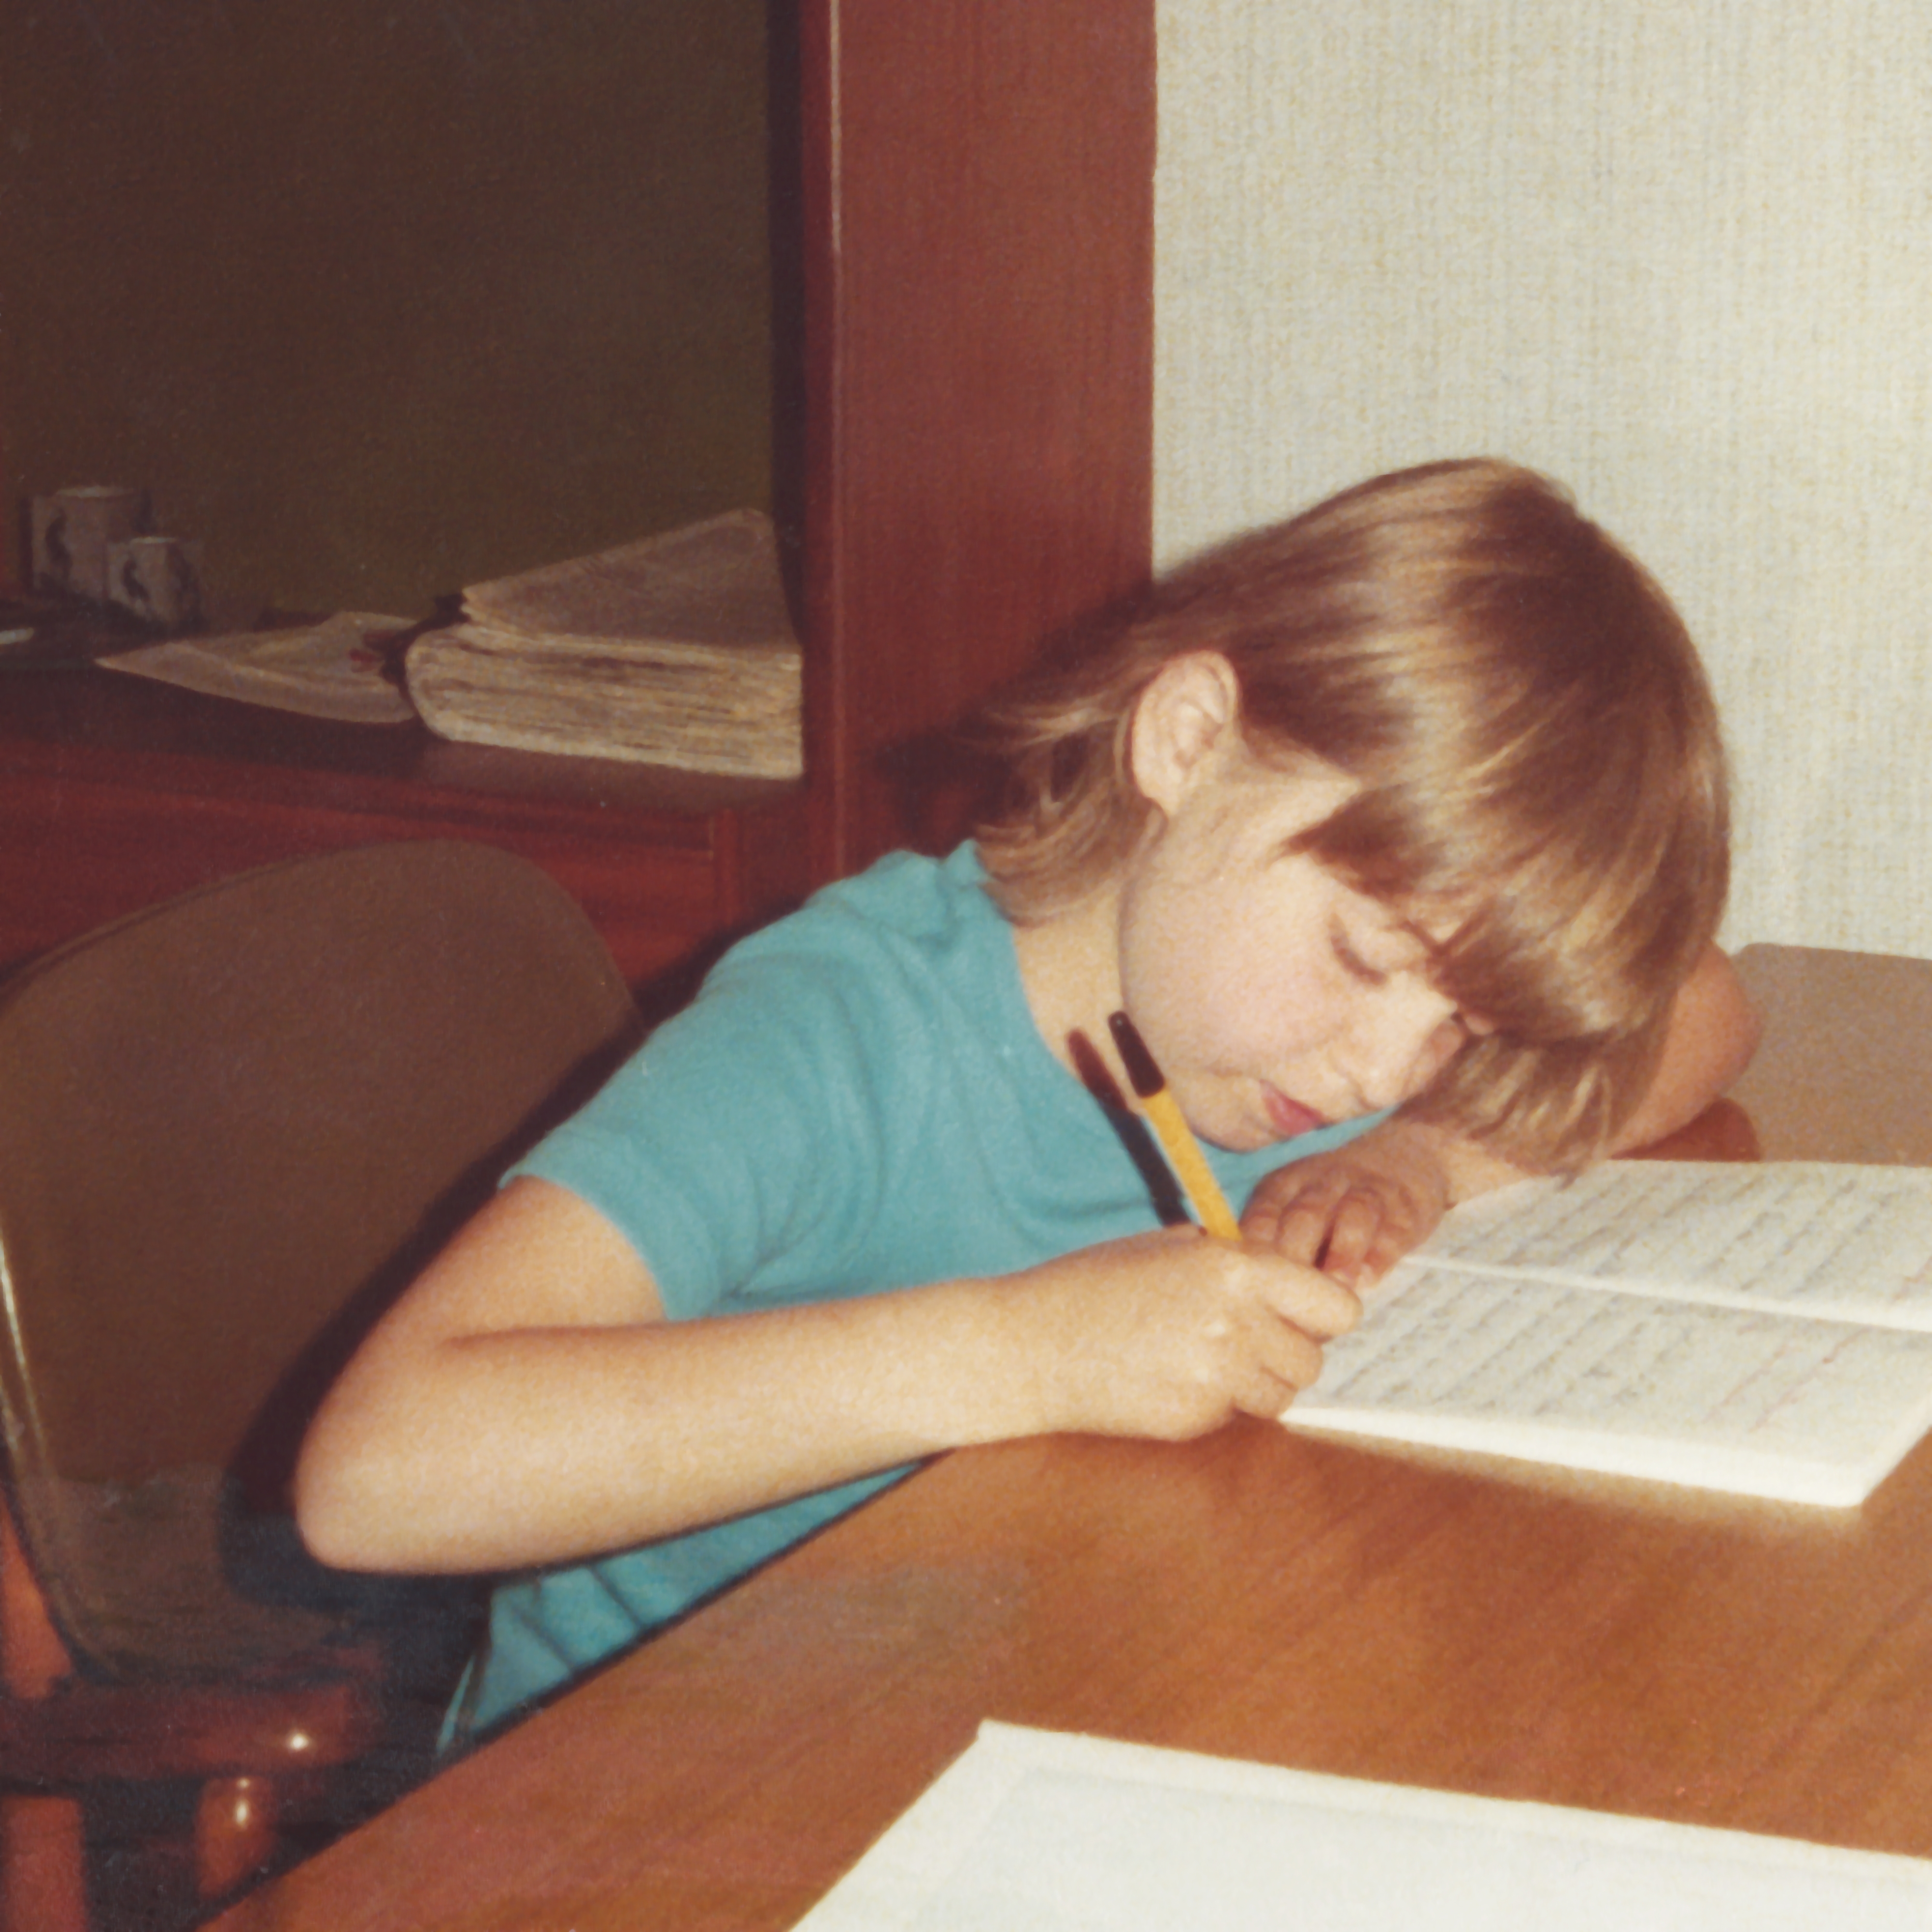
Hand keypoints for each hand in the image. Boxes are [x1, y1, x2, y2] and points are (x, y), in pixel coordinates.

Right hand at [996, 1226, 1359, 1439]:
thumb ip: (1228, 1259)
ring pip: (1280, 1396)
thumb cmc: (1092, 1283)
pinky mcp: (1193, 1420)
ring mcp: (1215, 1379)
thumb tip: (1279, 1279)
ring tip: (1207, 1359)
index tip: (1300, 1314)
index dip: (1321, 1313)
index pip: (1335, 1306)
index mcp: (1234, 1270)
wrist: (1030, 1344)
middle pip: (1311, 1359)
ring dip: (1257, 1383)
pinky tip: (1172, 1379)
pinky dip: (1218, 1404)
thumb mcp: (1164, 1246)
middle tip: (1243, 1339)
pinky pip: (1236, 1417)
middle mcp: (1235, 1325)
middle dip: (1286, 1352)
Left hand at [1241, 1120, 1453, 1289]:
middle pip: (1304, 1216)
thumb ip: (1274, 1238)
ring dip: (1341, 1253)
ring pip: (1351, 1216)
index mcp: (1286, 1185)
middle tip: (1289, 1300)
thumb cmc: (1336, 1197)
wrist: (1407, 1155)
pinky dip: (1380, 1254)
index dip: (1256, 1252)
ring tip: (1335, 1289)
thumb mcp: (1297, 1202)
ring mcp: (1366, 1192)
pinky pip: (1391, 1229)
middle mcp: (1323, 1183)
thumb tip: (1244, 1290)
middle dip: (1295, 1257)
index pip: (1264, 1215)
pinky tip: (1370, 1278)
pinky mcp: (1404, 1210)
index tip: (1249, 1288)